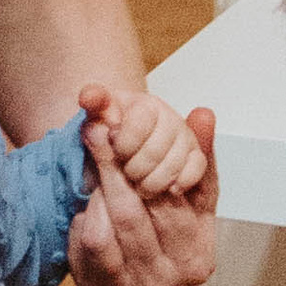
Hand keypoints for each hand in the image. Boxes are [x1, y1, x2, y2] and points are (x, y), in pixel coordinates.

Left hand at [66, 94, 217, 285]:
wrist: (112, 265)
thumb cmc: (151, 221)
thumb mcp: (178, 188)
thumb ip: (195, 152)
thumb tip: (204, 114)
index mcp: (202, 251)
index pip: (185, 193)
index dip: (158, 154)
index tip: (132, 126)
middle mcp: (178, 274)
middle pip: (150, 203)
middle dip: (122, 163)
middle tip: (99, 129)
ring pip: (123, 218)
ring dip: (104, 183)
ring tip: (91, 156)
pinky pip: (96, 238)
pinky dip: (88, 212)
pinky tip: (84, 202)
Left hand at [87, 83, 207, 200]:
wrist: (120, 162)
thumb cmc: (108, 142)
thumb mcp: (95, 124)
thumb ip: (94, 110)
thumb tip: (89, 96)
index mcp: (142, 104)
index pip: (140, 120)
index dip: (125, 142)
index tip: (116, 151)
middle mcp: (167, 116)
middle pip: (156, 148)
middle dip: (136, 168)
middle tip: (124, 172)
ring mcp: (184, 137)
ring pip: (174, 162)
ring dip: (154, 181)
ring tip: (139, 186)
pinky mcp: (196, 156)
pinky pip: (197, 168)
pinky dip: (181, 181)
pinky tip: (167, 189)